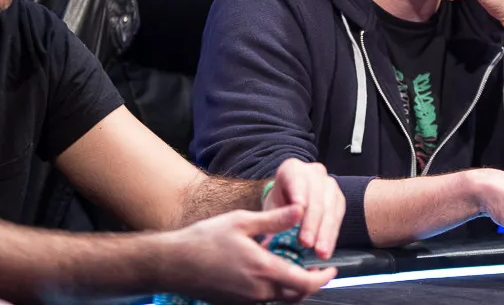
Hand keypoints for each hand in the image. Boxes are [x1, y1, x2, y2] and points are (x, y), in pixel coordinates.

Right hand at [165, 206, 336, 303]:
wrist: (172, 264)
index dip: (323, 278)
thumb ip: (275, 219)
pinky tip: (270, 272)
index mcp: (263, 270)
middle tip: (317, 270)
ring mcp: (246, 302)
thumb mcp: (242, 222)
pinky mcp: (235, 304)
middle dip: (311, 285)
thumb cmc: (205, 240)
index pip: (305, 284)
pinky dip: (274, 290)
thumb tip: (302, 209)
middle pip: (296, 296)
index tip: (332, 269)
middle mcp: (258, 293)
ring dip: (292, 287)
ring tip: (296, 268)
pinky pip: (263, 301)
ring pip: (280, 300)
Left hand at [263, 159, 344, 259]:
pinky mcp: (339, 199)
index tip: (299, 208)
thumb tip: (268, 245)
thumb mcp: (270, 210)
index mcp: (292, 168)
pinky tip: (326, 249)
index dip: (298, 192)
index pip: (296, 178)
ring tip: (318, 251)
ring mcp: (329, 184)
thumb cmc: (278, 205)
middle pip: (315, 196)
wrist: (290, 203)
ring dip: (324, 232)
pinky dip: (331, 236)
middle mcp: (313, 172)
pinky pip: (338, 217)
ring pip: (329, 207)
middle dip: (311, 222)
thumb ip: (271, 223)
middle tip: (306, 242)